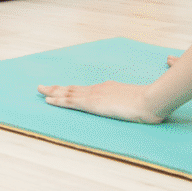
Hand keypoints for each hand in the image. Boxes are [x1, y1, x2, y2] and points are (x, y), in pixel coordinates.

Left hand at [37, 81, 165, 123]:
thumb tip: (136, 103)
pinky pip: (70, 102)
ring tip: (40, 90)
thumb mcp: (139, 99)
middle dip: (57, 88)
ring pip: (68, 93)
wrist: (151, 99)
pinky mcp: (92, 104)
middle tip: (43, 87)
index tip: (62, 88)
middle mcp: (98, 89)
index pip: (85, 89)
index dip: (72, 89)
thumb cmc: (150, 102)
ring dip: (53, 92)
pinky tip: (48, 100)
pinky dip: (58, 101)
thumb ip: (133, 99)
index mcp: (108, 88)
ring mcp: (94, 95)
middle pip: (73, 88)